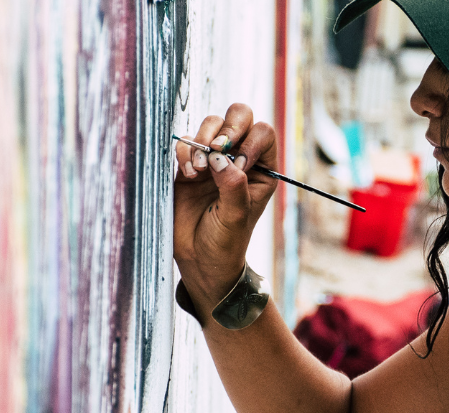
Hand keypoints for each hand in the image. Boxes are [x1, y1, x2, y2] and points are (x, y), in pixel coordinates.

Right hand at [173, 103, 279, 307]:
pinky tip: (187, 175)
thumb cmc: (226, 242)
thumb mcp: (236, 217)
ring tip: (198, 169)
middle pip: (239, 116)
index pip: (263, 133)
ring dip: (204, 139)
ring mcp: (213, 159)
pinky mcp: (188, 165)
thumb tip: (220, 156)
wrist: (199, 260)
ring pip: (211, 124)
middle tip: (217, 148)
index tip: (239, 165)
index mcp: (261, 169)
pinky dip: (185, 151)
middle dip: (228, 127)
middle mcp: (239, 159)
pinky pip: (187, 142)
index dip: (250, 140)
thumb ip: (233, 186)